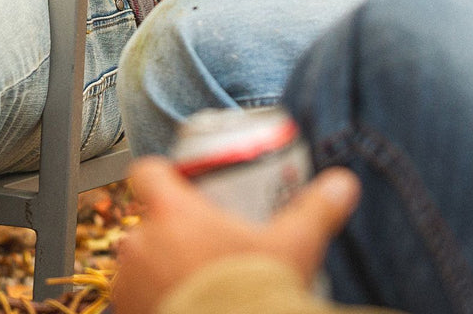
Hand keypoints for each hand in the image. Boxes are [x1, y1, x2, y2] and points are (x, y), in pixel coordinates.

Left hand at [111, 157, 360, 313]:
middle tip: (200, 249)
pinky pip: (132, 298)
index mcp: (171, 211)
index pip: (146, 171)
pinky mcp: (127, 311)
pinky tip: (181, 306)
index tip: (180, 188)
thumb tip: (345, 182)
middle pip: (146, 221)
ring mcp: (129, 280)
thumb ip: (316, 210)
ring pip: (138, 262)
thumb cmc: (259, 292)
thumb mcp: (294, 248)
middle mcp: (141, 240)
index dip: (162, 177)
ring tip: (192, 285)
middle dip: (167, 233)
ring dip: (156, 269)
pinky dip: (150, 301)